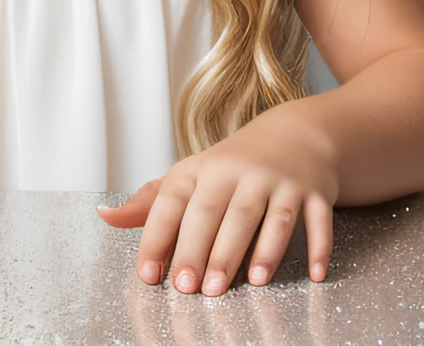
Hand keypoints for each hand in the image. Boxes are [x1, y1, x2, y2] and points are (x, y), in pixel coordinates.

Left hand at [94, 109, 339, 293]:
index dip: (158, 238)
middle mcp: (240, 173)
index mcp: (203, 170)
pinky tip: (313, 274)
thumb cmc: (232, 167)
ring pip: (269, 216)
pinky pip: (319, 220)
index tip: (149, 275)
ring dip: (261, 250)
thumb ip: (149, 203)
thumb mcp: (190, 176)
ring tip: (248, 282)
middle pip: (221, 213)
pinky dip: (319, 247)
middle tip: (194, 289)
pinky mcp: (314, 192)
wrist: (295, 135)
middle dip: (206, 251)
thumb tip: (104, 217)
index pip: (174, 202)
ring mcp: (280, 181)